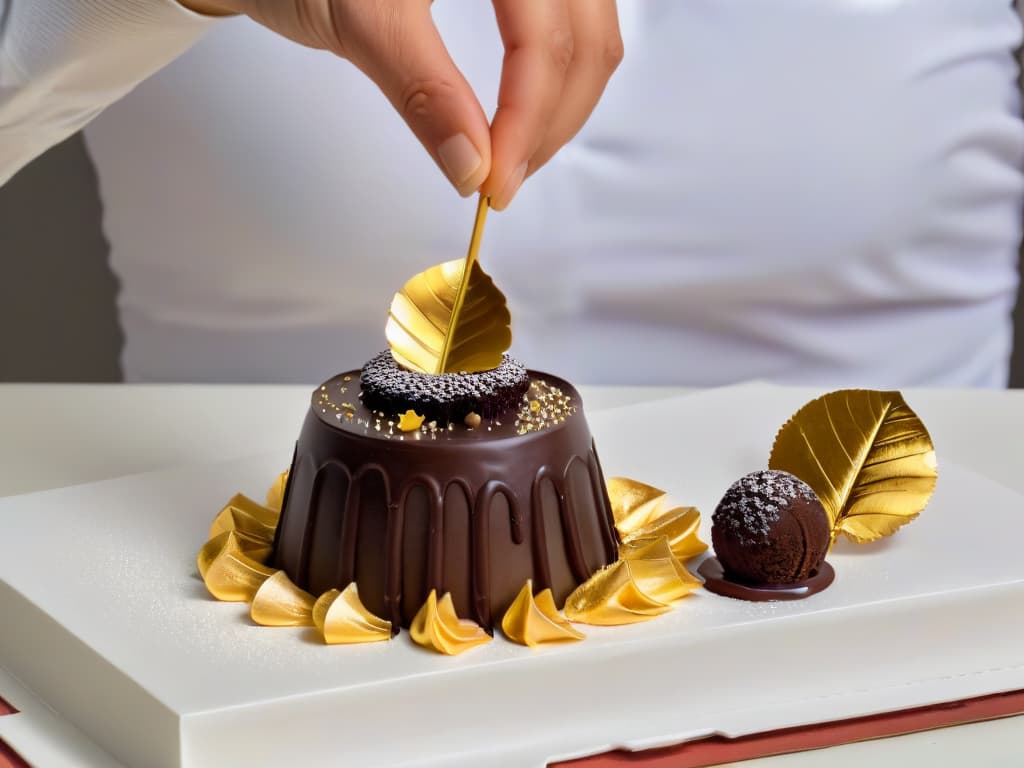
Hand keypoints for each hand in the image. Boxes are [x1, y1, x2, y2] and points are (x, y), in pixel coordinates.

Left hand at [179, 0, 622, 209]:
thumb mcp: (359, 21)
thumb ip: (423, 91)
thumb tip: (473, 165)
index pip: (543, 33)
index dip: (529, 114)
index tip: (498, 181)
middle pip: (584, 37)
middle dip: (551, 121)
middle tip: (505, 181)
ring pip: (592, 35)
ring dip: (564, 106)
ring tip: (514, 159)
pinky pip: (578, 26)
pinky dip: (558, 79)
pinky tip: (526, 117)